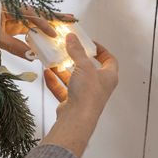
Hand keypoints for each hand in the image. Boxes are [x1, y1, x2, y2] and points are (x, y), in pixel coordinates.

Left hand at [0, 7, 74, 58]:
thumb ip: (14, 47)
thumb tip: (32, 57)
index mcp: (8, 6)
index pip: (30, 14)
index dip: (43, 24)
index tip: (53, 35)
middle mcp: (13, 8)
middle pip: (37, 12)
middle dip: (54, 16)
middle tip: (71, 18)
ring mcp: (14, 15)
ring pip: (36, 17)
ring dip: (51, 20)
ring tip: (67, 21)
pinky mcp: (13, 22)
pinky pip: (29, 24)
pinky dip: (40, 27)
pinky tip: (51, 31)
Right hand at [42, 33, 118, 157]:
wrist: (77, 118)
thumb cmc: (88, 95)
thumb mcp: (84, 66)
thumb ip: (77, 51)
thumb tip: (72, 38)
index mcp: (108, 77)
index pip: (109, 59)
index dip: (101, 50)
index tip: (90, 43)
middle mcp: (98, 86)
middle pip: (88, 68)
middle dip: (77, 59)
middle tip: (69, 50)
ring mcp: (85, 94)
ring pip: (74, 79)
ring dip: (64, 70)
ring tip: (55, 60)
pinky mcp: (72, 102)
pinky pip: (62, 89)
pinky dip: (55, 81)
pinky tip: (47, 73)